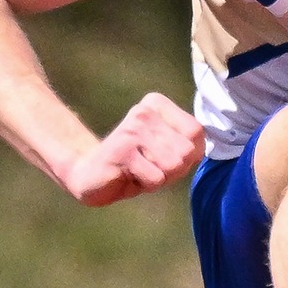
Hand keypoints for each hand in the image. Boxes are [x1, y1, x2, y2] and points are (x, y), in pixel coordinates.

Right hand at [60, 92, 203, 206]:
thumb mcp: (168, 151)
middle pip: (186, 150)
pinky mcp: (122, 150)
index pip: (196, 131)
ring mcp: (132, 129)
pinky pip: (156, 177)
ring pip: (173, 164)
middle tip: (149, 166)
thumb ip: (189, 146)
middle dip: (173, 168)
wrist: (89, 175)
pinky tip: (128, 175)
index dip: (188, 154)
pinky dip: (145, 184)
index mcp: (156, 104)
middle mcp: (144, 111)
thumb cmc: (135, 164)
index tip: (163, 155)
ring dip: (159, 176)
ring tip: (139, 170)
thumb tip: (197, 150)